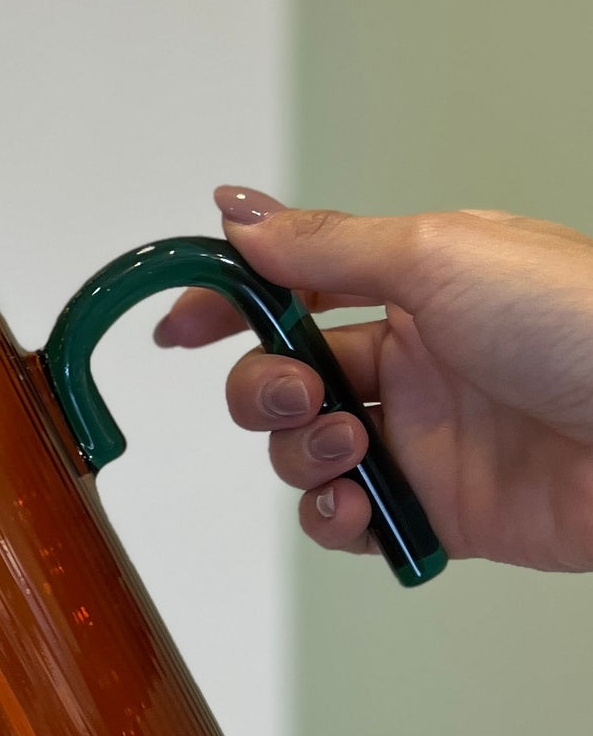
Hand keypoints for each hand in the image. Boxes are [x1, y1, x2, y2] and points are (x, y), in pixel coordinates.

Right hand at [155, 187, 592, 572]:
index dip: (228, 305)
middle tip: (295, 391)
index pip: (292, 290)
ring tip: (351, 445)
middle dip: (261, 387)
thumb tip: (239, 212)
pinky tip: (357, 503)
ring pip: (303, 453)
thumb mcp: (439, 256)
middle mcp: (411, 362)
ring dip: (300, 452)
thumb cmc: (578, 321)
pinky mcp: (435, 512)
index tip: (183, 324)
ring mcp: (421, 440)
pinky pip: (347, 523)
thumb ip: (325, 245)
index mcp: (413, 288)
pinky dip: (333, 517)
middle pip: (281, 378)